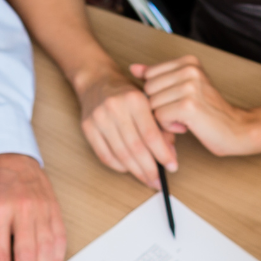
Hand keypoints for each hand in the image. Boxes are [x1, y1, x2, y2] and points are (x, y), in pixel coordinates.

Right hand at [75, 63, 178, 187]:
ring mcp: (99, 118)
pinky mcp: (87, 127)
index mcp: (135, 100)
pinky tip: (129, 169)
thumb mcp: (149, 102)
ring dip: (136, 171)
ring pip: (121, 154)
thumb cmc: (127, 93)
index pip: (151, 135)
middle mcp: (115, 108)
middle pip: (136, 148)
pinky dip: (118, 166)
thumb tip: (171, 155)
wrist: (97, 80)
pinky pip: (104, 155)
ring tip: (147, 179)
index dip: (162, 154)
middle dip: (149, 168)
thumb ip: (162, 126)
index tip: (173, 167)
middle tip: (159, 181)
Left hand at [133, 57, 258, 156]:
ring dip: (164, 117)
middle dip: (159, 106)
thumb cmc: (209, 112)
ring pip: (151, 104)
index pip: (149, 76)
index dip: (158, 94)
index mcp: (188, 61)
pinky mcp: (188, 105)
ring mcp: (189, 86)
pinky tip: (186, 125)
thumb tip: (133, 68)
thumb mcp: (183, 88)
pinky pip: (159, 117)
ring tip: (185, 118)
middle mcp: (189, 69)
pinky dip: (169, 126)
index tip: (178, 100)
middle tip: (181, 112)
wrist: (236, 129)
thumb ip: (158, 76)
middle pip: (148, 89)